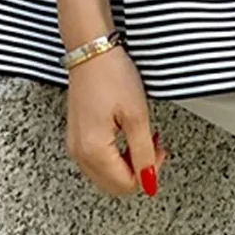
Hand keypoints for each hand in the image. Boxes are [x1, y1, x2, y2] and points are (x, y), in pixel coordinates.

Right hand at [65, 44, 167, 195]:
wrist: (91, 49)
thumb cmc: (111, 75)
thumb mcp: (137, 115)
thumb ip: (144, 152)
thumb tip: (150, 181)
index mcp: (93, 151)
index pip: (125, 185)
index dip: (148, 171)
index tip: (159, 148)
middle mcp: (79, 153)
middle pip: (113, 184)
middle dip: (137, 169)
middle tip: (152, 143)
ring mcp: (75, 143)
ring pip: (105, 173)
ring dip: (126, 162)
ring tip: (140, 135)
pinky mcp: (76, 133)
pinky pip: (97, 158)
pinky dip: (115, 153)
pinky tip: (125, 133)